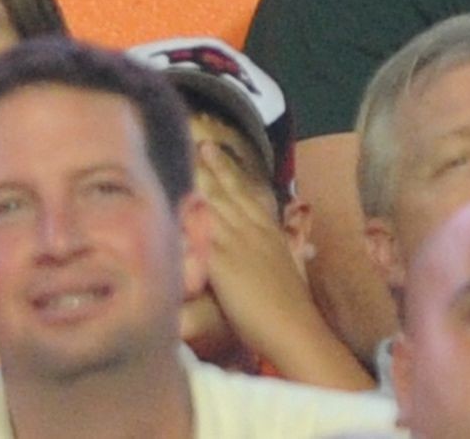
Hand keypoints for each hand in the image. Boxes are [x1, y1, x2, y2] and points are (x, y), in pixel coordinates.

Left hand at [194, 140, 317, 361]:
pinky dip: (188, 218)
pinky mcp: (222, 262)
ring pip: (216, 204)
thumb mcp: (289, 267)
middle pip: (230, 192)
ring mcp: (237, 243)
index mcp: (269, 231)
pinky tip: (176, 204)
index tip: (217, 154)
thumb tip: (286, 247)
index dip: (231, 173)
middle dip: (215, 167)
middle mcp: (253, 230)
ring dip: (201, 181)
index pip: (247, 194)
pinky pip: (200, 234)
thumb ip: (281, 251)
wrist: (293, 324)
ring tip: (189, 160)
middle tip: (202, 144)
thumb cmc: (293, 304)